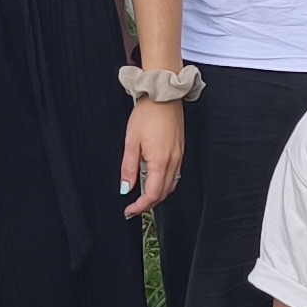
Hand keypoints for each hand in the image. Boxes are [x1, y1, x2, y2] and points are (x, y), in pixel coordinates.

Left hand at [123, 97, 182, 216]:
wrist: (163, 96)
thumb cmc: (147, 114)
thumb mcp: (131, 142)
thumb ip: (129, 168)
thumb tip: (126, 188)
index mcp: (160, 161)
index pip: (153, 194)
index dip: (141, 206)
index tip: (129, 210)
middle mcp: (173, 161)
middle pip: (164, 193)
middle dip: (149, 204)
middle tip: (133, 207)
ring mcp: (179, 156)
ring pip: (171, 185)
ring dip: (157, 194)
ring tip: (142, 195)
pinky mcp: (180, 150)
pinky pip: (175, 174)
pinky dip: (164, 183)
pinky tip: (154, 179)